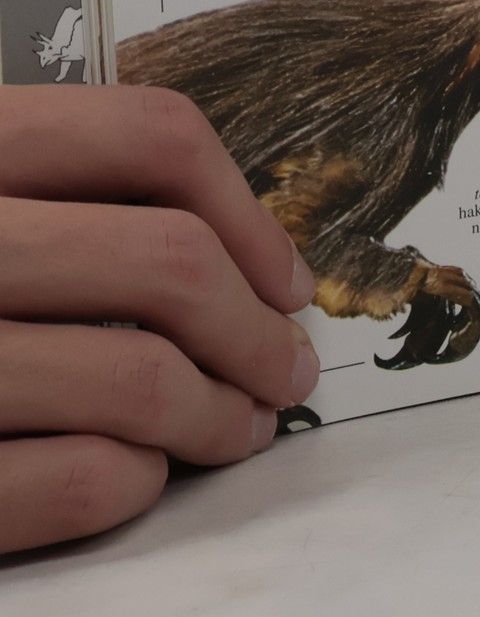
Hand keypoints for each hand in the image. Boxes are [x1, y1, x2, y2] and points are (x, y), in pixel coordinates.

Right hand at [0, 86, 318, 555]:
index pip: (150, 136)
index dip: (247, 208)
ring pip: (134, 378)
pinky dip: (132, 480)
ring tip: (234, 424)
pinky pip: (72, 480)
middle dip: (254, 327)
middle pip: (167, 261)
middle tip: (284, 362)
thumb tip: (231, 254)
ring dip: (215, 412)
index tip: (282, 273)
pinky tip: (139, 474)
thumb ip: (57, 195)